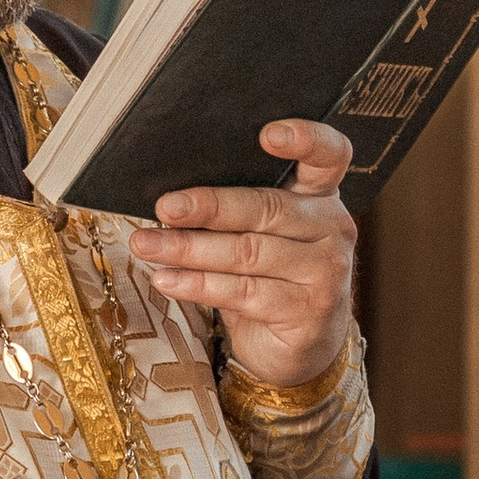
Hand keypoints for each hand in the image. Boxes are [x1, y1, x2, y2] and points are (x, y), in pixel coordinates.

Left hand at [128, 118, 356, 387]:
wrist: (300, 344)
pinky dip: (198, 285)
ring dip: (189, 249)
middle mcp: (332, 226)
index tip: (267, 135)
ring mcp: (325, 270)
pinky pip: (243, 292)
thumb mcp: (261, 235)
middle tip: (165, 207)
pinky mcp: (308, 310)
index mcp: (321, 194)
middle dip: (210, 206)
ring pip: (248, 252)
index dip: (305, 138)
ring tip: (146, 245)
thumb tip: (168, 198)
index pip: (328, 154)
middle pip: (267, 207)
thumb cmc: (271, 276)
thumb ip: (235, 210)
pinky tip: (166, 279)